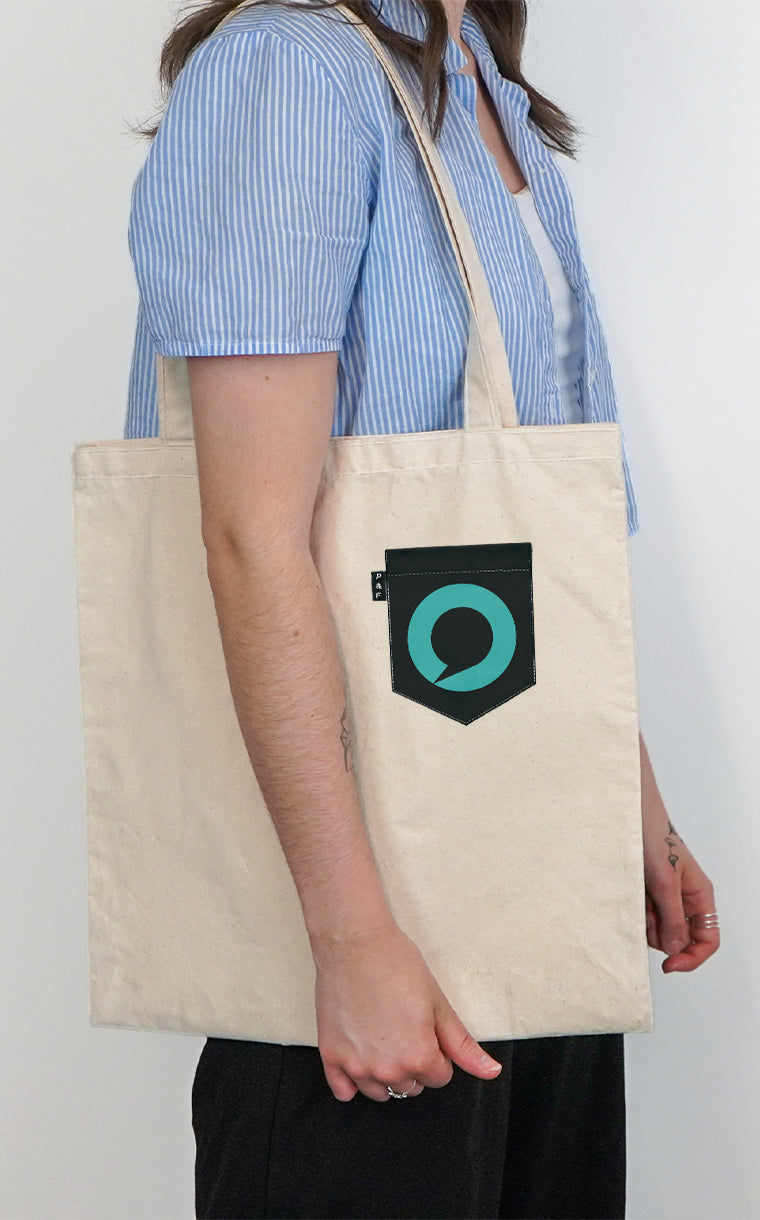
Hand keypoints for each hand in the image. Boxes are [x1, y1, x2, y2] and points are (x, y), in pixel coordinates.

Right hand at [311, 920, 502, 1101]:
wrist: (354, 942)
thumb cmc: (396, 964)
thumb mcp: (438, 1003)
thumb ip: (463, 1045)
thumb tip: (491, 1072)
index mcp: (419, 1057)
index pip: (439, 1077)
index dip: (438, 1053)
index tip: (427, 1030)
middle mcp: (388, 1069)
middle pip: (410, 1086)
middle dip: (413, 1063)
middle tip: (404, 1028)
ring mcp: (356, 1066)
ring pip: (380, 1091)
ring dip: (385, 1074)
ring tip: (383, 1039)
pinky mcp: (331, 1056)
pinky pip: (343, 1091)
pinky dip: (352, 1082)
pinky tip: (360, 1058)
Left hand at [640, 733, 719, 972]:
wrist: (626, 813)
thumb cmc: (650, 836)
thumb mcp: (664, 880)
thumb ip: (672, 917)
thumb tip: (677, 949)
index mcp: (700, 895)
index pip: (708, 941)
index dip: (692, 958)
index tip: (669, 965)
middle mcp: (685, 899)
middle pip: (680, 940)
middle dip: (661, 934)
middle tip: (646, 912)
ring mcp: (665, 897)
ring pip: (658, 931)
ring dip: (645, 922)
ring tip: (637, 896)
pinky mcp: (646, 893)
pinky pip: (643, 917)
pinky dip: (635, 912)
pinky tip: (630, 894)